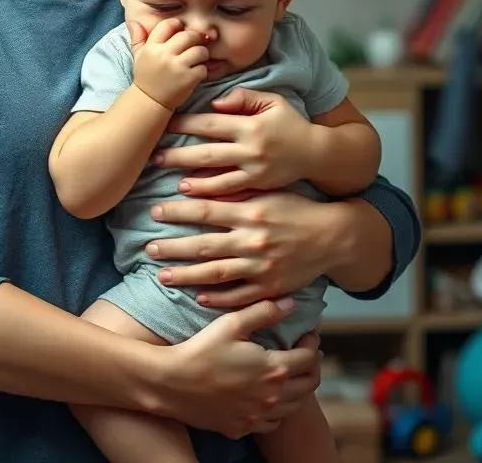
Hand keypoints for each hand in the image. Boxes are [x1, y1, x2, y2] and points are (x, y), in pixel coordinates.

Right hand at [129, 18, 207, 110]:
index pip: (168, 25)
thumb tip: (134, 21)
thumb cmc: (146, 76)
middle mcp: (164, 55)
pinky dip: (203, 70)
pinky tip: (196, 73)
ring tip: (198, 58)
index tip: (181, 31)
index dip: (177, 25)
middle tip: (196, 43)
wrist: (149, 101)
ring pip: (199, 51)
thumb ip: (137, 37)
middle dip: (195, 38)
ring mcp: (177, 67)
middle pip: (188, 36)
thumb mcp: (138, 56)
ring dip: (202, 54)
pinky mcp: (188, 79)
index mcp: (152, 47)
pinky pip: (203, 68)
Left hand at [145, 192, 348, 307]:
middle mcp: (253, 240)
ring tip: (161, 276)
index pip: (206, 211)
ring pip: (215, 274)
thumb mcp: (267, 191)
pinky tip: (197, 297)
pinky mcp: (270, 288)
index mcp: (251, 212)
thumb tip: (199, 183)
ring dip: (185, 276)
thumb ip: (235, 189)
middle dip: (173, 247)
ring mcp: (261, 267)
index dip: (178, 211)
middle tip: (149, 248)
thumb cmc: (296, 207)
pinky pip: (239, 296)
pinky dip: (217, 298)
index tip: (155, 211)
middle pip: (203, 245)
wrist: (333, 235)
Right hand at [149, 299, 320, 437]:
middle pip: (308, 385)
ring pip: (294, 407)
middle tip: (305, 352)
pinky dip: (278, 409)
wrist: (172, 383)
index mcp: (273, 369)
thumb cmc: (201, 349)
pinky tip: (269, 396)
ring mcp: (258, 416)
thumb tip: (289, 304)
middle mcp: (271, 397)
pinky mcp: (243, 427)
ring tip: (291, 373)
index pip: (309, 358)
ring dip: (298, 389)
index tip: (309, 333)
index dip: (313, 343)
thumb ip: (264, 312)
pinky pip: (272, 422)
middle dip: (312, 366)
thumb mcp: (232, 323)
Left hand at [156, 87, 313, 196]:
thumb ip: (244, 97)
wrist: (317, 154)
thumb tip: (216, 104)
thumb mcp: (273, 101)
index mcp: (250, 125)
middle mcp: (250, 149)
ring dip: (192, 180)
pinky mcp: (259, 187)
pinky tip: (195, 195)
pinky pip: (232, 192)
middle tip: (154, 156)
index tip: (164, 122)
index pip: (211, 123)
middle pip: (208, 152)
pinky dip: (212, 194)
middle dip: (179, 154)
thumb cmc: (291, 123)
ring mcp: (255, 171)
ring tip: (170, 181)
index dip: (185, 122)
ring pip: (217, 177)